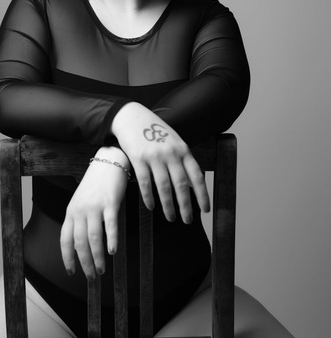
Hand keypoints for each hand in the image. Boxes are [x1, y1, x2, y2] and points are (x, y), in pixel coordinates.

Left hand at [60, 147, 128, 278]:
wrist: (109, 161)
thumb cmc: (96, 184)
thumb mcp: (82, 202)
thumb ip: (80, 220)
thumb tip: (82, 245)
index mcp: (71, 212)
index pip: (65, 239)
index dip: (67, 258)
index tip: (72, 272)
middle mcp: (80, 210)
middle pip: (80, 243)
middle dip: (84, 263)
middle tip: (92, 277)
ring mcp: (94, 206)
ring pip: (93, 238)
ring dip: (97, 257)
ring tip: (102, 269)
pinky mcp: (110, 202)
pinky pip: (110, 225)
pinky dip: (110, 240)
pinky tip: (113, 251)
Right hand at [111, 102, 209, 223]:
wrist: (131, 117)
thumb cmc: (154, 131)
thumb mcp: (174, 142)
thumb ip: (184, 160)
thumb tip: (193, 184)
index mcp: (183, 150)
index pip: (197, 176)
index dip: (202, 194)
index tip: (206, 210)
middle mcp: (171, 153)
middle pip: (181, 185)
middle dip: (186, 205)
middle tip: (187, 220)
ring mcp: (154, 156)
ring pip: (164, 186)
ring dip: (168, 205)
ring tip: (171, 218)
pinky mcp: (138, 158)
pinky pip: (145, 182)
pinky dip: (149, 197)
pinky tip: (152, 207)